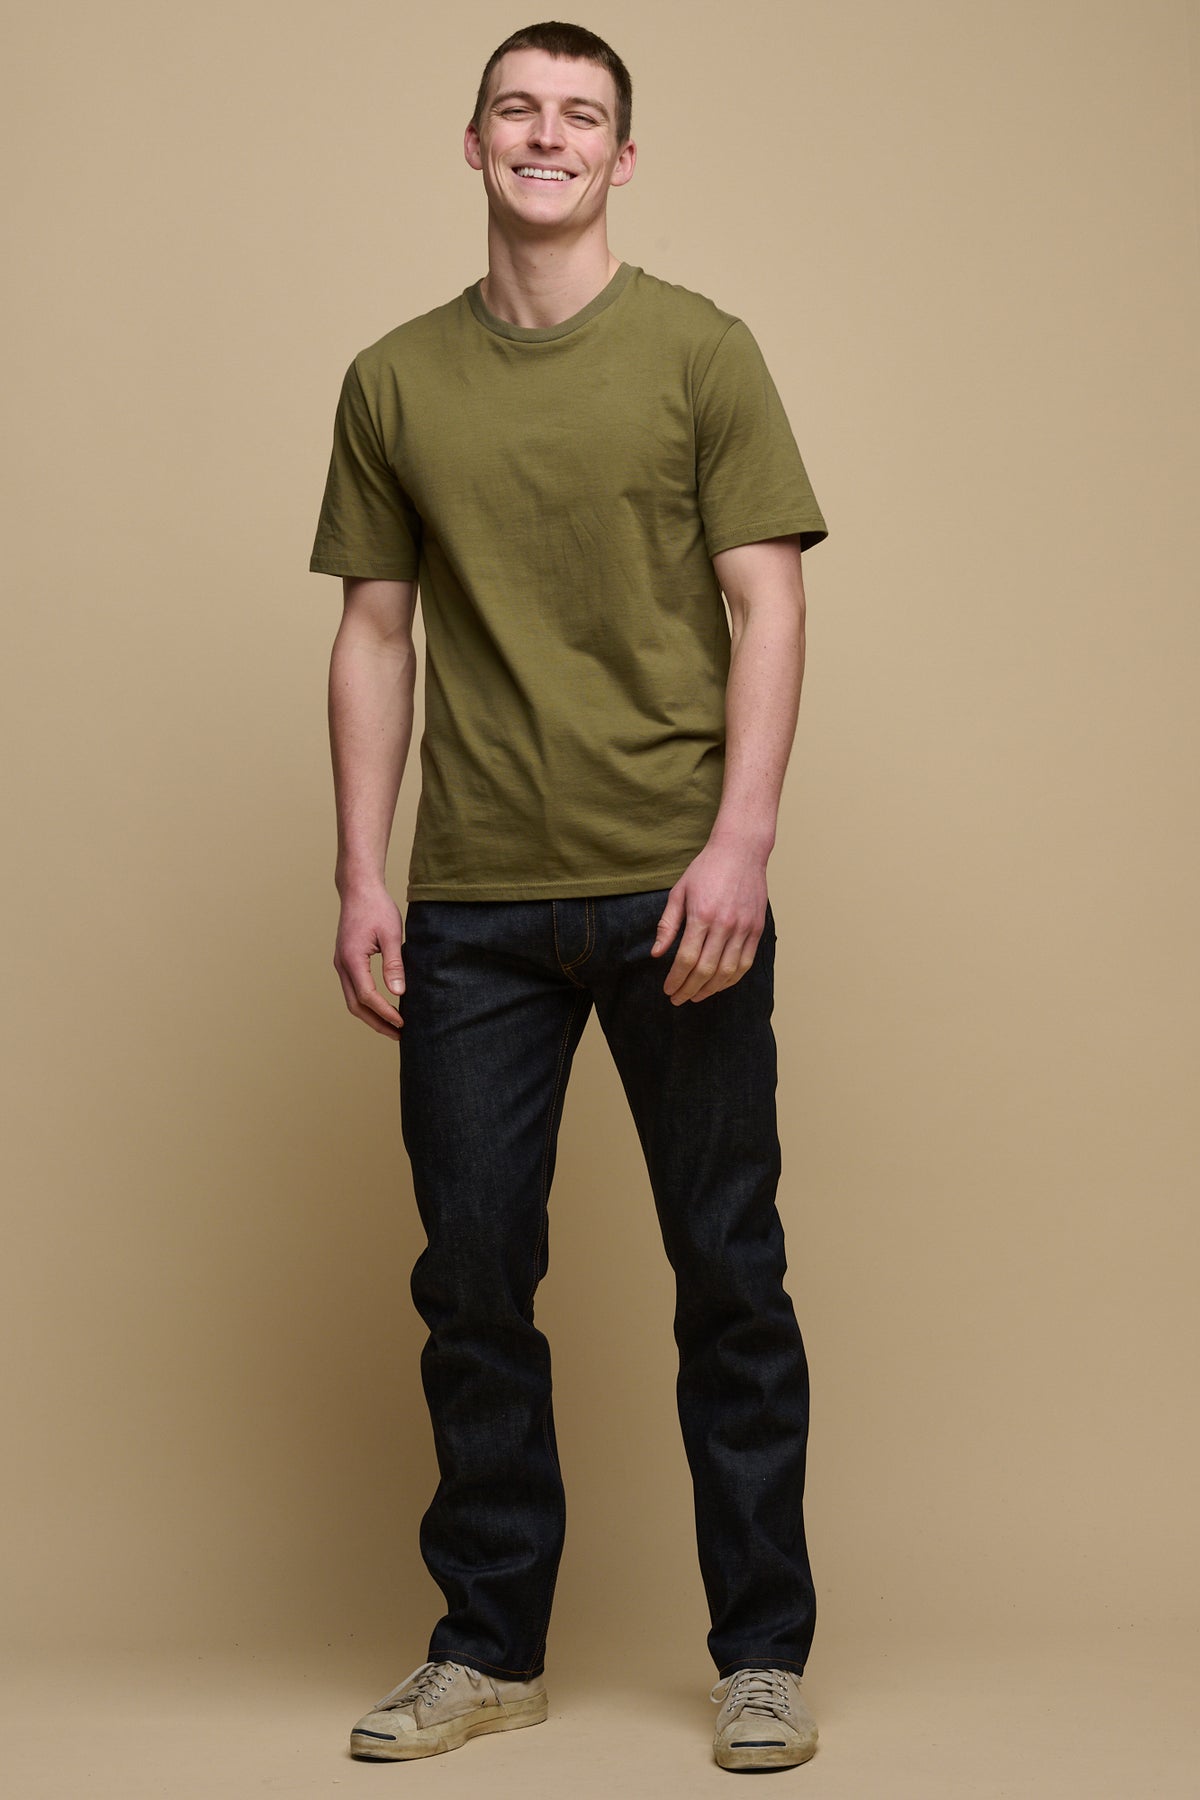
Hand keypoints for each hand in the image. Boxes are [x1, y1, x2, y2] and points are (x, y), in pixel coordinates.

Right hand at [333, 882, 405, 1035]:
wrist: (359, 889)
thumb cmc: (376, 907)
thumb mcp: (392, 934)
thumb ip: (394, 965)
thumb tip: (399, 993)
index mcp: (352, 959)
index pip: (368, 996)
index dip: (385, 1012)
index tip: (403, 1023)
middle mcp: (341, 964)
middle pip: (355, 1005)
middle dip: (376, 1022)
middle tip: (398, 1034)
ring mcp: (340, 963)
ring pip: (352, 999)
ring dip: (371, 1015)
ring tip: (392, 1026)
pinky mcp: (345, 960)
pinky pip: (353, 989)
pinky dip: (366, 1003)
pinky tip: (383, 1006)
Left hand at [650, 840, 767, 1003]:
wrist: (741, 851)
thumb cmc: (706, 869)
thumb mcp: (679, 892)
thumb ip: (668, 925)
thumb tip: (657, 954)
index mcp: (702, 915)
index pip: (686, 958)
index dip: (676, 979)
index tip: (667, 989)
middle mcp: (725, 924)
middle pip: (706, 970)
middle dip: (689, 989)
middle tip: (677, 999)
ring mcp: (744, 928)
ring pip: (728, 971)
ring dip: (710, 989)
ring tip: (696, 996)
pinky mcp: (756, 928)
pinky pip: (746, 963)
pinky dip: (732, 979)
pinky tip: (718, 984)